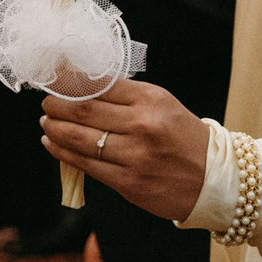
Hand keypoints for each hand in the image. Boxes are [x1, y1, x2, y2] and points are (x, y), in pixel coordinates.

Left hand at [41, 81, 209, 223]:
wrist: (215, 179)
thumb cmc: (185, 137)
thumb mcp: (162, 103)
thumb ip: (125, 95)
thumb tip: (81, 86)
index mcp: (150, 99)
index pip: (98, 84)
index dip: (69, 80)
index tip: (54, 78)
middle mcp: (142, 126)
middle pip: (83, 110)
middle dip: (56, 104)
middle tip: (46, 102)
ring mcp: (135, 157)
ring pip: (80, 139)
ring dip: (55, 129)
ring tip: (46, 122)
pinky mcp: (129, 183)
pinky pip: (87, 166)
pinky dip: (63, 153)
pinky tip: (53, 144)